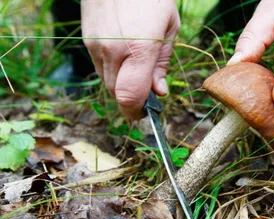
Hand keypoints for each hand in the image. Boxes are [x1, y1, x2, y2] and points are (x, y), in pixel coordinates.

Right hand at [81, 0, 179, 119]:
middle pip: (117, 93)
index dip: (135, 112)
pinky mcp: (87, 40)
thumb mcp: (169, 29)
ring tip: (136, 67)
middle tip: (146, 93)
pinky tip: (123, 54)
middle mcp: (113, 50)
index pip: (129, 96)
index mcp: (139, 48)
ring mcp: (96, 45)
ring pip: (106, 81)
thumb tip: (158, 93)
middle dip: (131, 99)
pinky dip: (112, 70)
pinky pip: (99, 66)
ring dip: (121, 84)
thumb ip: (161, 64)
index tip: (143, 116)